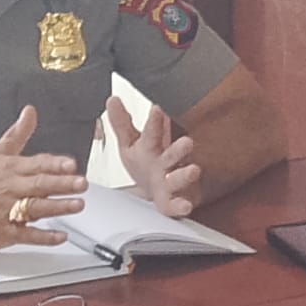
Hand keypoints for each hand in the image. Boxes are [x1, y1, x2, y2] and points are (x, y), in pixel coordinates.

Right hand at [0, 106, 86, 250]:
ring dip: (57, 207)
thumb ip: (17, 134)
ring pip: (34, 208)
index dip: (55, 164)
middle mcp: (8, 188)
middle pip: (38, 185)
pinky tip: (60, 236)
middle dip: (61, 184)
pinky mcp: (1, 232)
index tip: (72, 164)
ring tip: (77, 205)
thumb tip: (30, 112)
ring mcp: (5, 211)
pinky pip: (25, 235)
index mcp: (8, 169)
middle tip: (81, 183)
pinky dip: (43, 237)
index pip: (36, 164)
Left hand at [105, 96, 201, 216]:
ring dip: (185, 175)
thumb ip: (121, 123)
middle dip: (180, 149)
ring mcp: (171, 181)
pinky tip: (185, 205)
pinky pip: (178, 204)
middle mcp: (166, 162)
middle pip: (173, 154)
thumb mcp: (130, 143)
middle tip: (187, 142)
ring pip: (180, 178)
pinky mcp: (172, 201)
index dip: (155, 120)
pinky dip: (181, 205)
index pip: (153, 132)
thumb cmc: (146, 163)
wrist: (156, 191)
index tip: (157, 108)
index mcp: (153, 146)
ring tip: (193, 170)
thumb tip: (112, 100)